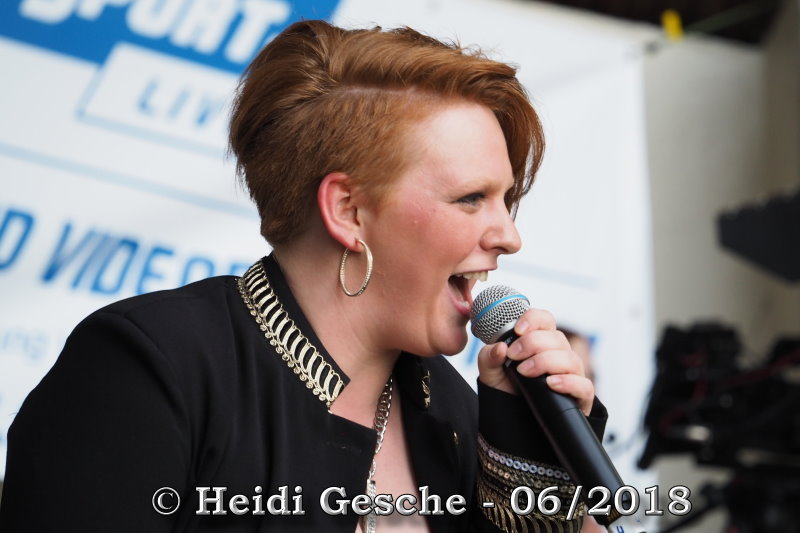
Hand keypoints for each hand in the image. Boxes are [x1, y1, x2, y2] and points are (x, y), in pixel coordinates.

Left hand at [477, 308, 594, 414]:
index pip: (545, 319)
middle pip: (556, 338)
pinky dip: (568, 382)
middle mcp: (559, 354)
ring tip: (525, 372)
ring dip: (546, 362)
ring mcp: (572, 374)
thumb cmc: (509, 388)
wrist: (516, 420)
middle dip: (532, 343)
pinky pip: (583, 385)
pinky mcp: (579, 395)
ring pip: (570, 358)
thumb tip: (499, 348)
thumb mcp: (491, 372)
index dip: (533, 319)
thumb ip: (489, 358)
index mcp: (540, 341)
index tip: (518, 330)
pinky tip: (551, 384)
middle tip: (513, 356)